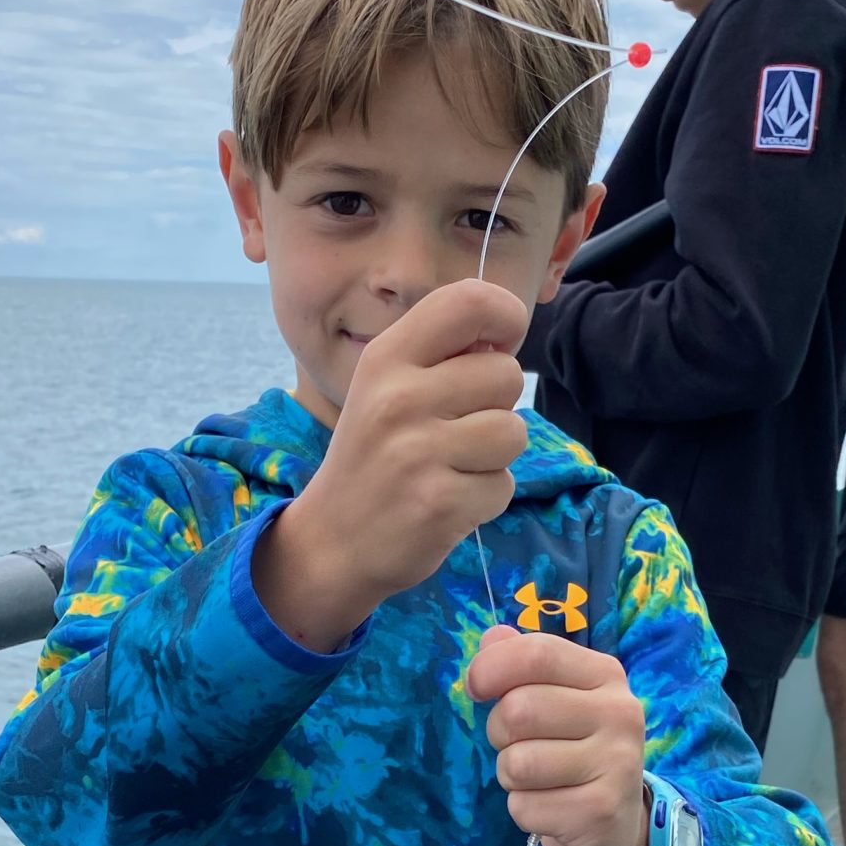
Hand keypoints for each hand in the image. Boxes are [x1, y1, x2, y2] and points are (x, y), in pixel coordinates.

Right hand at [255, 282, 527, 649]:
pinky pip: (504, 485)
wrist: (332, 543)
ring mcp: (420, 452)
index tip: (500, 345)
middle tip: (456, 430)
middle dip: (497, 405)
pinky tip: (447, 501)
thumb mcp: (386, 388)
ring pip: (513, 432)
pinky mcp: (441, 503)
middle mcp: (400, 397)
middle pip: (506, 375)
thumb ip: (441, 357)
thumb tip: (506, 339)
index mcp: (387, 357)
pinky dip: (486, 499)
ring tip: (452, 466)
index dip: (506, 316)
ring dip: (495, 456)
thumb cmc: (373, 457)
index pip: (471, 302)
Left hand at [468, 627, 649, 845]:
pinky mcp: (600, 812)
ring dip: (510, 776)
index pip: (537, 654)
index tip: (476, 688)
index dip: (491, 668)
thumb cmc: (574, 751)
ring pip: (518, 763)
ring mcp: (616, 765)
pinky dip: (524, 811)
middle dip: (499, 733)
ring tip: (536, 779)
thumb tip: (492, 637)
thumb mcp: (556, 698)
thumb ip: (523, 663)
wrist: (615, 825)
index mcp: (605, 675)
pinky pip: (524, 808)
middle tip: (516, 745)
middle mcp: (619, 714)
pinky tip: (550, 808)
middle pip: (520, 710)